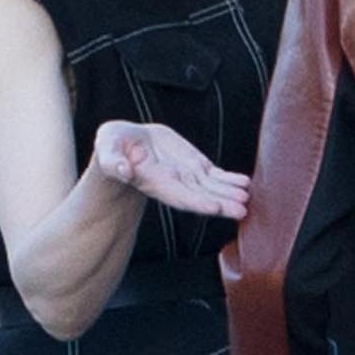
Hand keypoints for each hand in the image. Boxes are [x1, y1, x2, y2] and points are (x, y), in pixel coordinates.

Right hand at [92, 121, 249, 219]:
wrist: (125, 145)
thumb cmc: (112, 149)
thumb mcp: (107, 150)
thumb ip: (112, 163)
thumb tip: (122, 171)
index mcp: (155, 182)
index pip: (178, 195)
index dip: (196, 201)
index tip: (214, 207)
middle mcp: (174, 183)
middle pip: (201, 196)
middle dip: (222, 202)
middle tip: (242, 208)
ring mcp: (187, 176)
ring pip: (212, 187)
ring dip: (230, 193)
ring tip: (248, 195)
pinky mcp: (194, 166)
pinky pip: (215, 176)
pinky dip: (230, 180)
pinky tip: (245, 183)